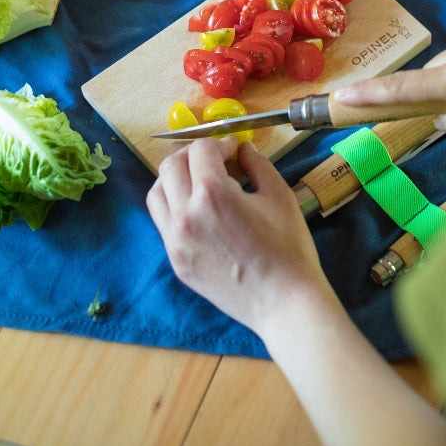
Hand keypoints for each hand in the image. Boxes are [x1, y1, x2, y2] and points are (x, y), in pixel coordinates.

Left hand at [146, 137, 330, 336]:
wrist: (283, 302)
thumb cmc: (288, 248)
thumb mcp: (279, 195)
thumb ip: (257, 165)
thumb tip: (243, 149)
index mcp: (212, 194)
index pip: (201, 150)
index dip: (219, 142)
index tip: (233, 149)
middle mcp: (185, 215)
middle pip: (170, 166)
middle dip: (192, 154)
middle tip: (215, 159)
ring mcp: (175, 241)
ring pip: (157, 193)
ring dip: (175, 178)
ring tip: (200, 182)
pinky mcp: (176, 261)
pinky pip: (162, 222)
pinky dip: (173, 206)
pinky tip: (198, 210)